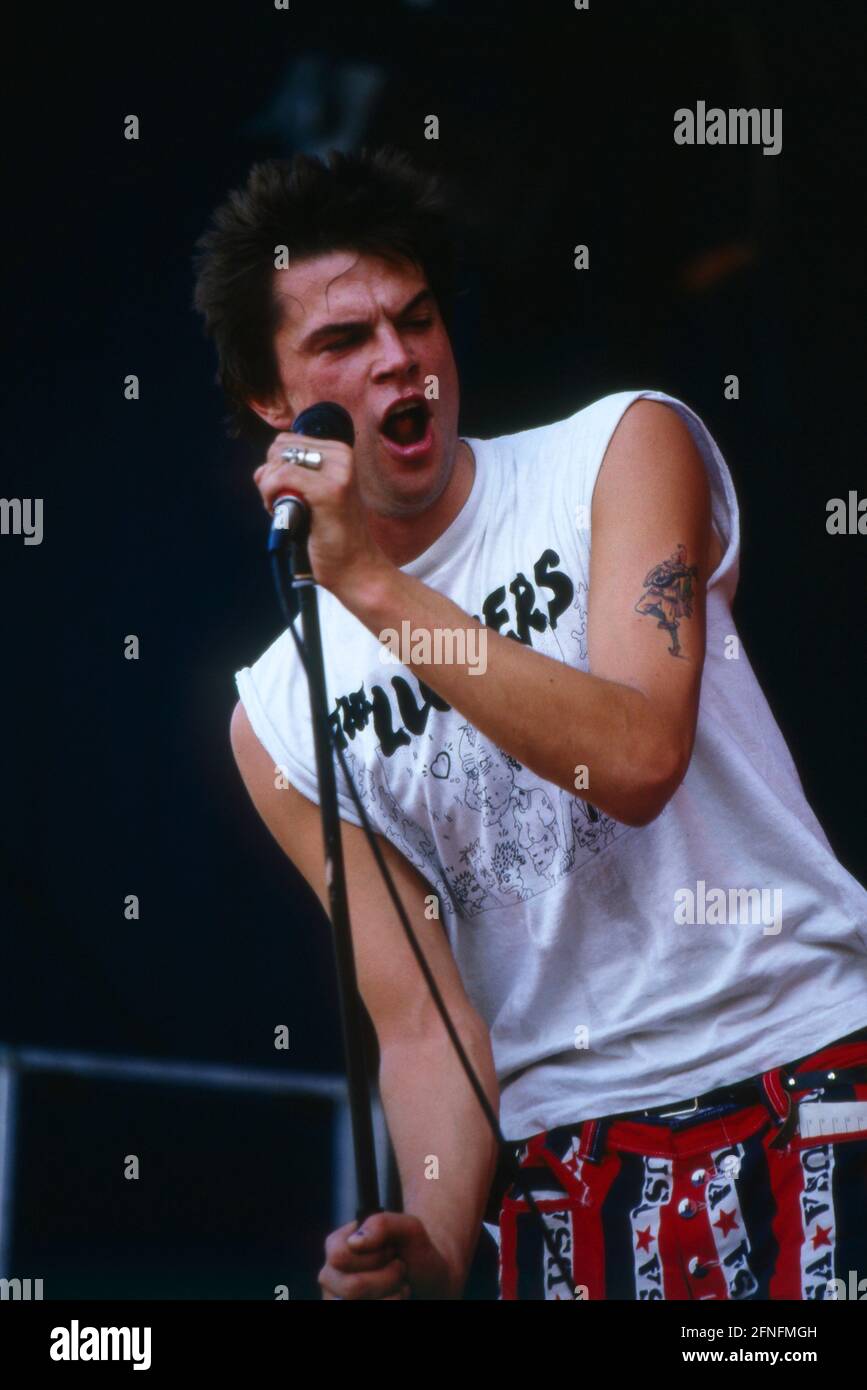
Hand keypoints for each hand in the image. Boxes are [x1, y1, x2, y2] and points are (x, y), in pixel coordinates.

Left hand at [253, 431, 390, 602]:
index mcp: (339, 452)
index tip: (287, 494)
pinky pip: (281, 476)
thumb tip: (261, 470)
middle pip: (279, 448)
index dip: (275, 468)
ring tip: (287, 511)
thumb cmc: (329, 535)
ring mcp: (338, 472)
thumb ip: (289, 475)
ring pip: (278, 461)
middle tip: (284, 504)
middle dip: (271, 476)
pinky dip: (270, 495)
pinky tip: (280, 513)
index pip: (286, 441)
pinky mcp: (329, 490)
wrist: (354, 567)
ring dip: (270, 488)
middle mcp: (342, 456)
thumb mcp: (311, 494)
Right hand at [318, 1211, 460, 1299]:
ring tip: (399, 1285)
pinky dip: (392, 1304)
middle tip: (400, 1269)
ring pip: (361, 1304)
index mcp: (337, 1245)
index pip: (341, 1256)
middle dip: (389, 1278)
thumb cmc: (414, 1253)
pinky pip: (371, 1316)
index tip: (392, 1251)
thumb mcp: (408, 1229)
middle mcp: (330, 1274)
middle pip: (353, 1287)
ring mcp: (336, 1299)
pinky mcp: (346, 1311)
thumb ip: (382, 1224)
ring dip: (393, 1295)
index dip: (376, 1256)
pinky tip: (395, 1298)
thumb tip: (354, 1242)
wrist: (427, 1283)